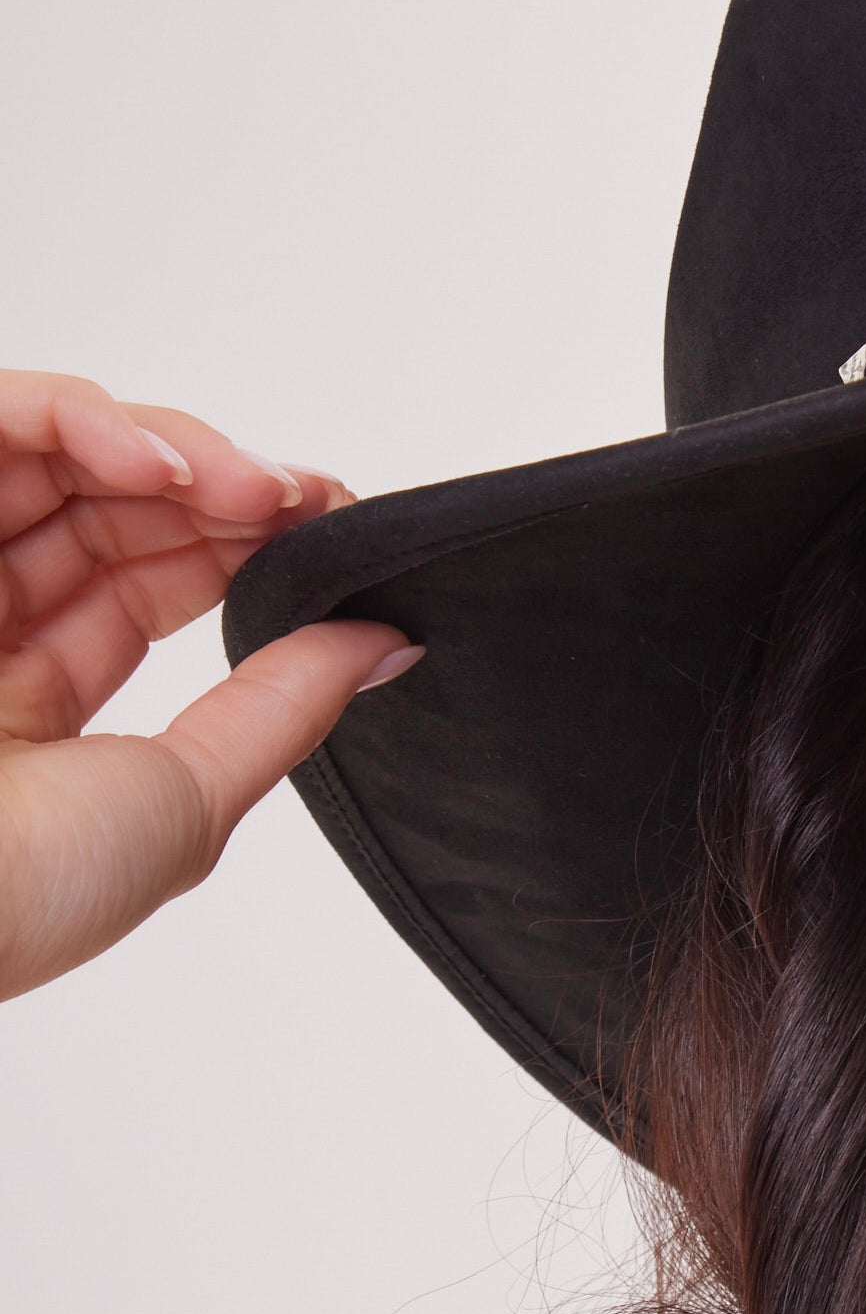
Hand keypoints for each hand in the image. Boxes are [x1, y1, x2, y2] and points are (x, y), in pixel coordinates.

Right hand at [0, 371, 413, 1000]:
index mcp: (28, 705)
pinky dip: (78, 419)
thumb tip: (383, 643)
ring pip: (53, 454)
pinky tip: (161, 467)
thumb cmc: (22, 894)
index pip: (137, 585)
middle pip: (102, 507)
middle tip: (304, 500)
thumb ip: (280, 709)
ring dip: (170, 450)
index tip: (323, 530)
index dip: (231, 544)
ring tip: (254, 489)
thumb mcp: (185, 799)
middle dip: (218, 489)